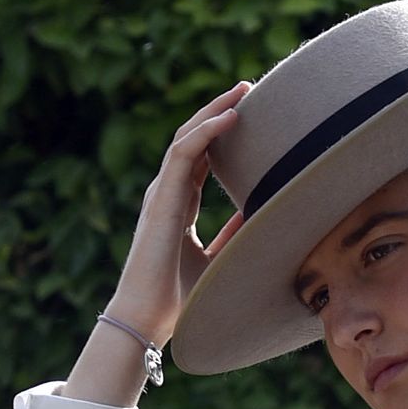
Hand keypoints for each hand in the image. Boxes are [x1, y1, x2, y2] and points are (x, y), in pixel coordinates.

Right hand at [107, 83, 251, 345]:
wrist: (147, 319)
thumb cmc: (179, 299)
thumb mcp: (217, 259)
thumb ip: (233, 235)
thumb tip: (260, 214)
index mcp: (178, 206)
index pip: (200, 158)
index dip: (222, 134)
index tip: (250, 114)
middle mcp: (167, 193)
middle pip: (194, 139)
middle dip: (220, 111)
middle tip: (250, 89)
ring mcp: (162, 193)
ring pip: (187, 137)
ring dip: (215, 111)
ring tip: (243, 92)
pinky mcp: (161, 198)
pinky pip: (183, 153)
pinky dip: (206, 131)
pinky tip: (230, 118)